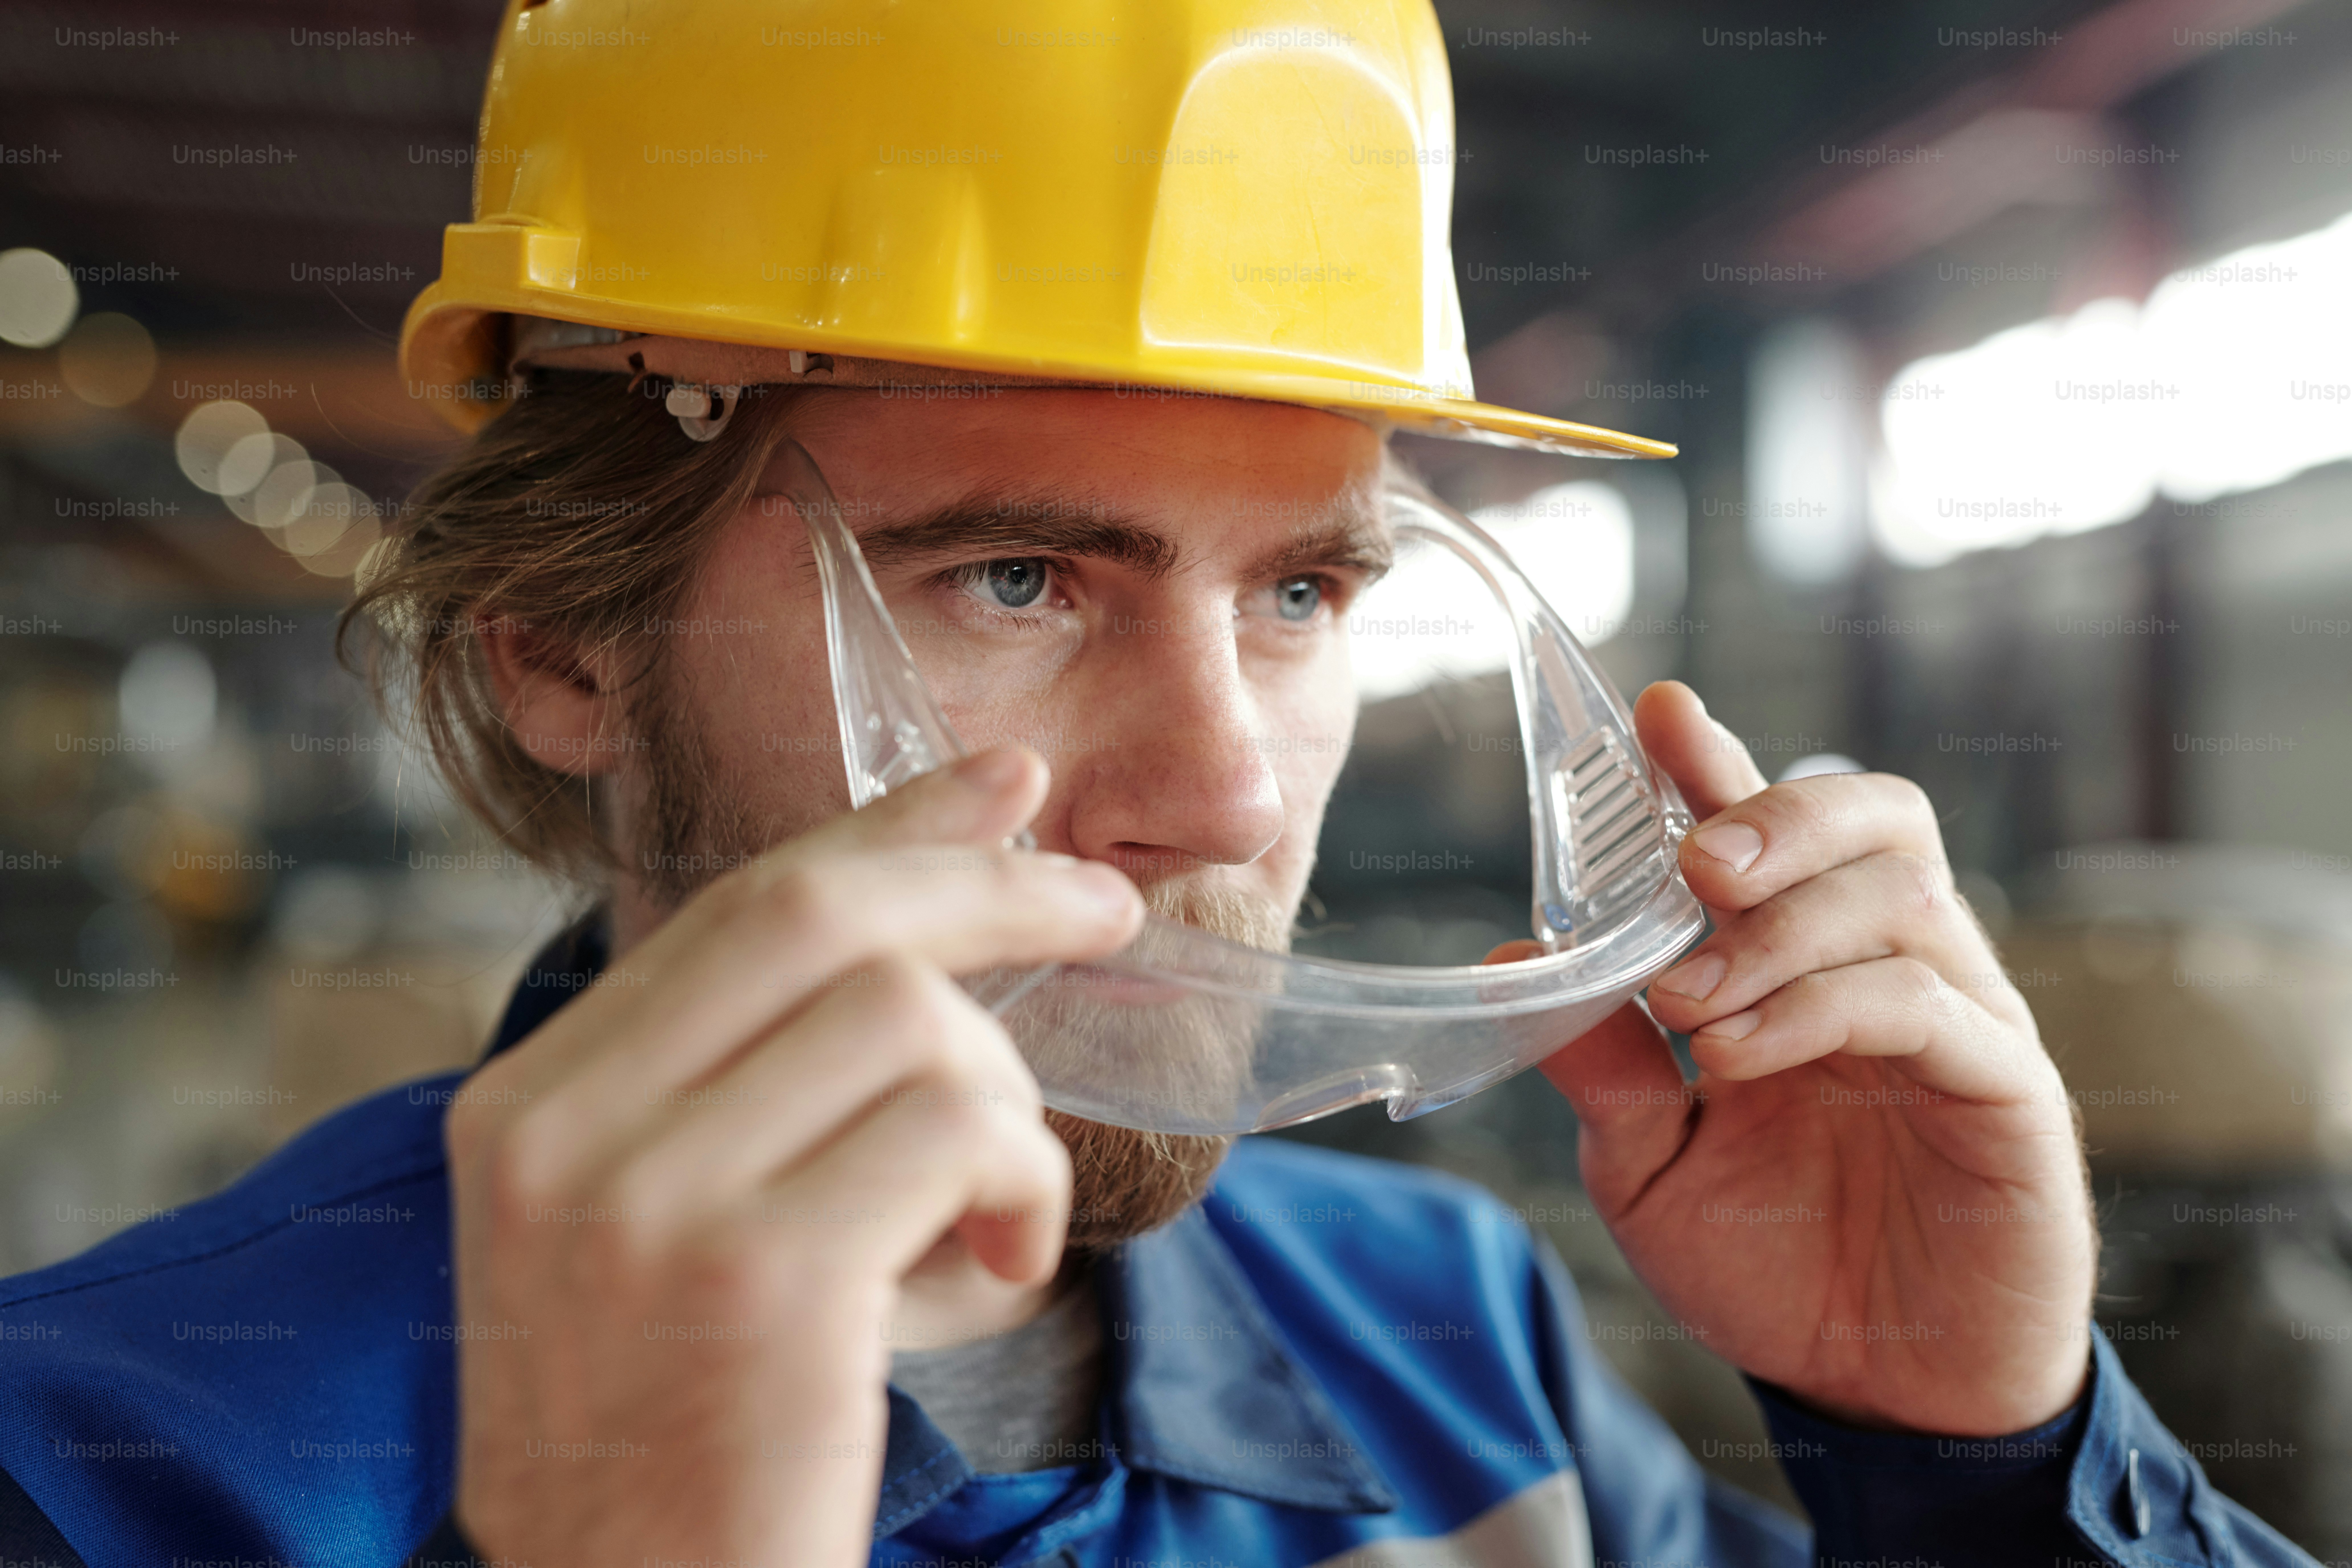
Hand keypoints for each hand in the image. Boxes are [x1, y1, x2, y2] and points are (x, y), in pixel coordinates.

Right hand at [443, 750, 1141, 1567]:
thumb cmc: (686, 1425)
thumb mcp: (666, 1232)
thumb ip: (748, 1085)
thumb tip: (923, 929)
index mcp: (530, 1105)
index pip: (737, 906)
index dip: (889, 828)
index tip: (1002, 784)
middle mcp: (566, 1133)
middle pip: (821, 919)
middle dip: (987, 885)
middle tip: (1101, 901)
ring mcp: (652, 1203)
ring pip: (910, 1022)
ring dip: (1005, 1100)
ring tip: (999, 1205)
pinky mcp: (762, 1279)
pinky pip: (959, 1130)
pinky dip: (1021, 1181)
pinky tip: (1002, 1258)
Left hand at [1517, 682, 2094, 1435]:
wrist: (1881, 1393)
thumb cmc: (1776, 1265)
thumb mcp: (1647, 1166)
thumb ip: (1597, 1064)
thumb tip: (1513, 961)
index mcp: (1804, 966)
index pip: (1774, 828)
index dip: (1720, 763)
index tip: (1658, 713)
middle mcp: (1893, 966)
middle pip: (1873, 817)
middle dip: (1775, 816)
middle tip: (1693, 864)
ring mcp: (1964, 1019)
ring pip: (1897, 897)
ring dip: (1776, 934)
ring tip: (1688, 1004)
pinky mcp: (2009, 1088)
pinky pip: (1926, 1006)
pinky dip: (1819, 1011)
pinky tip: (1738, 1056)